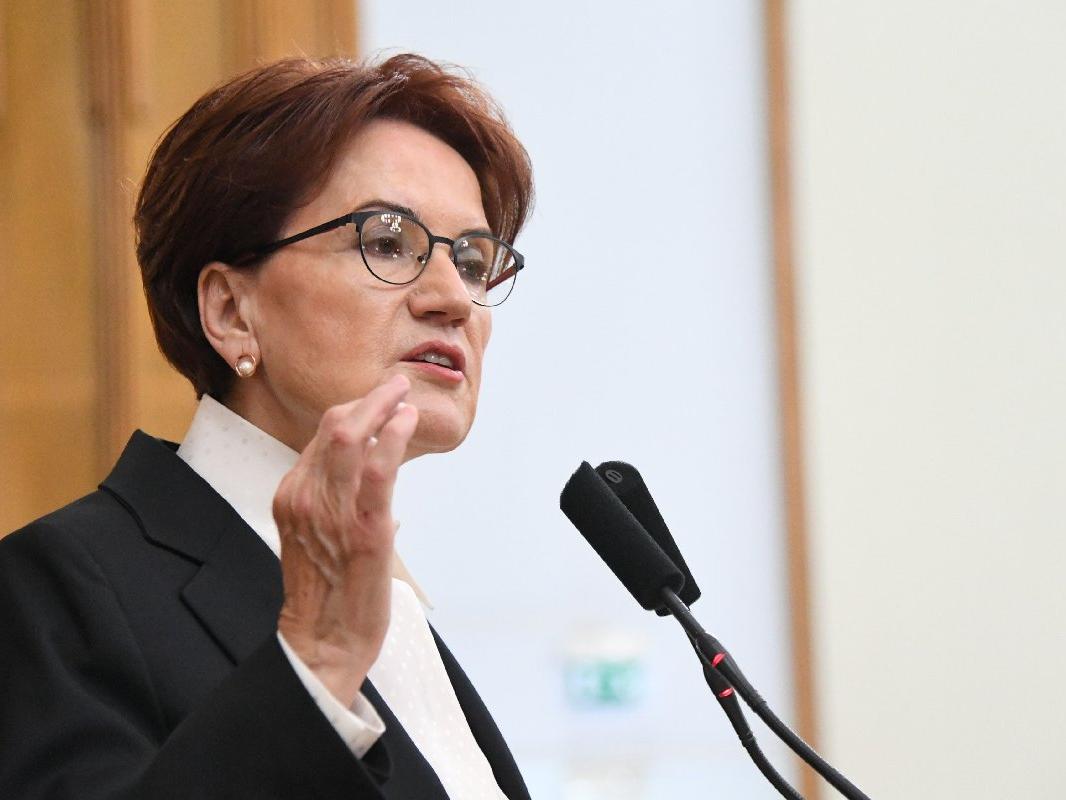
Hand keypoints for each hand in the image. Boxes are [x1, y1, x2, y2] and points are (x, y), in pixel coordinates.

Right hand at [273, 374, 417, 705]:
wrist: (323, 640)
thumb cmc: (326, 592)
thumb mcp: (316, 534)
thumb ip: (333, 501)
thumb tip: (373, 472)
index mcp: (291, 494)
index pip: (321, 436)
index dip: (354, 409)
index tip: (378, 397)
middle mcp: (304, 496)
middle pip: (333, 426)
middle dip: (368, 398)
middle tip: (396, 384)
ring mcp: (332, 511)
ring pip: (351, 437)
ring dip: (383, 407)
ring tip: (405, 394)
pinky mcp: (364, 529)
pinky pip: (375, 471)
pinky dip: (392, 437)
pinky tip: (406, 420)